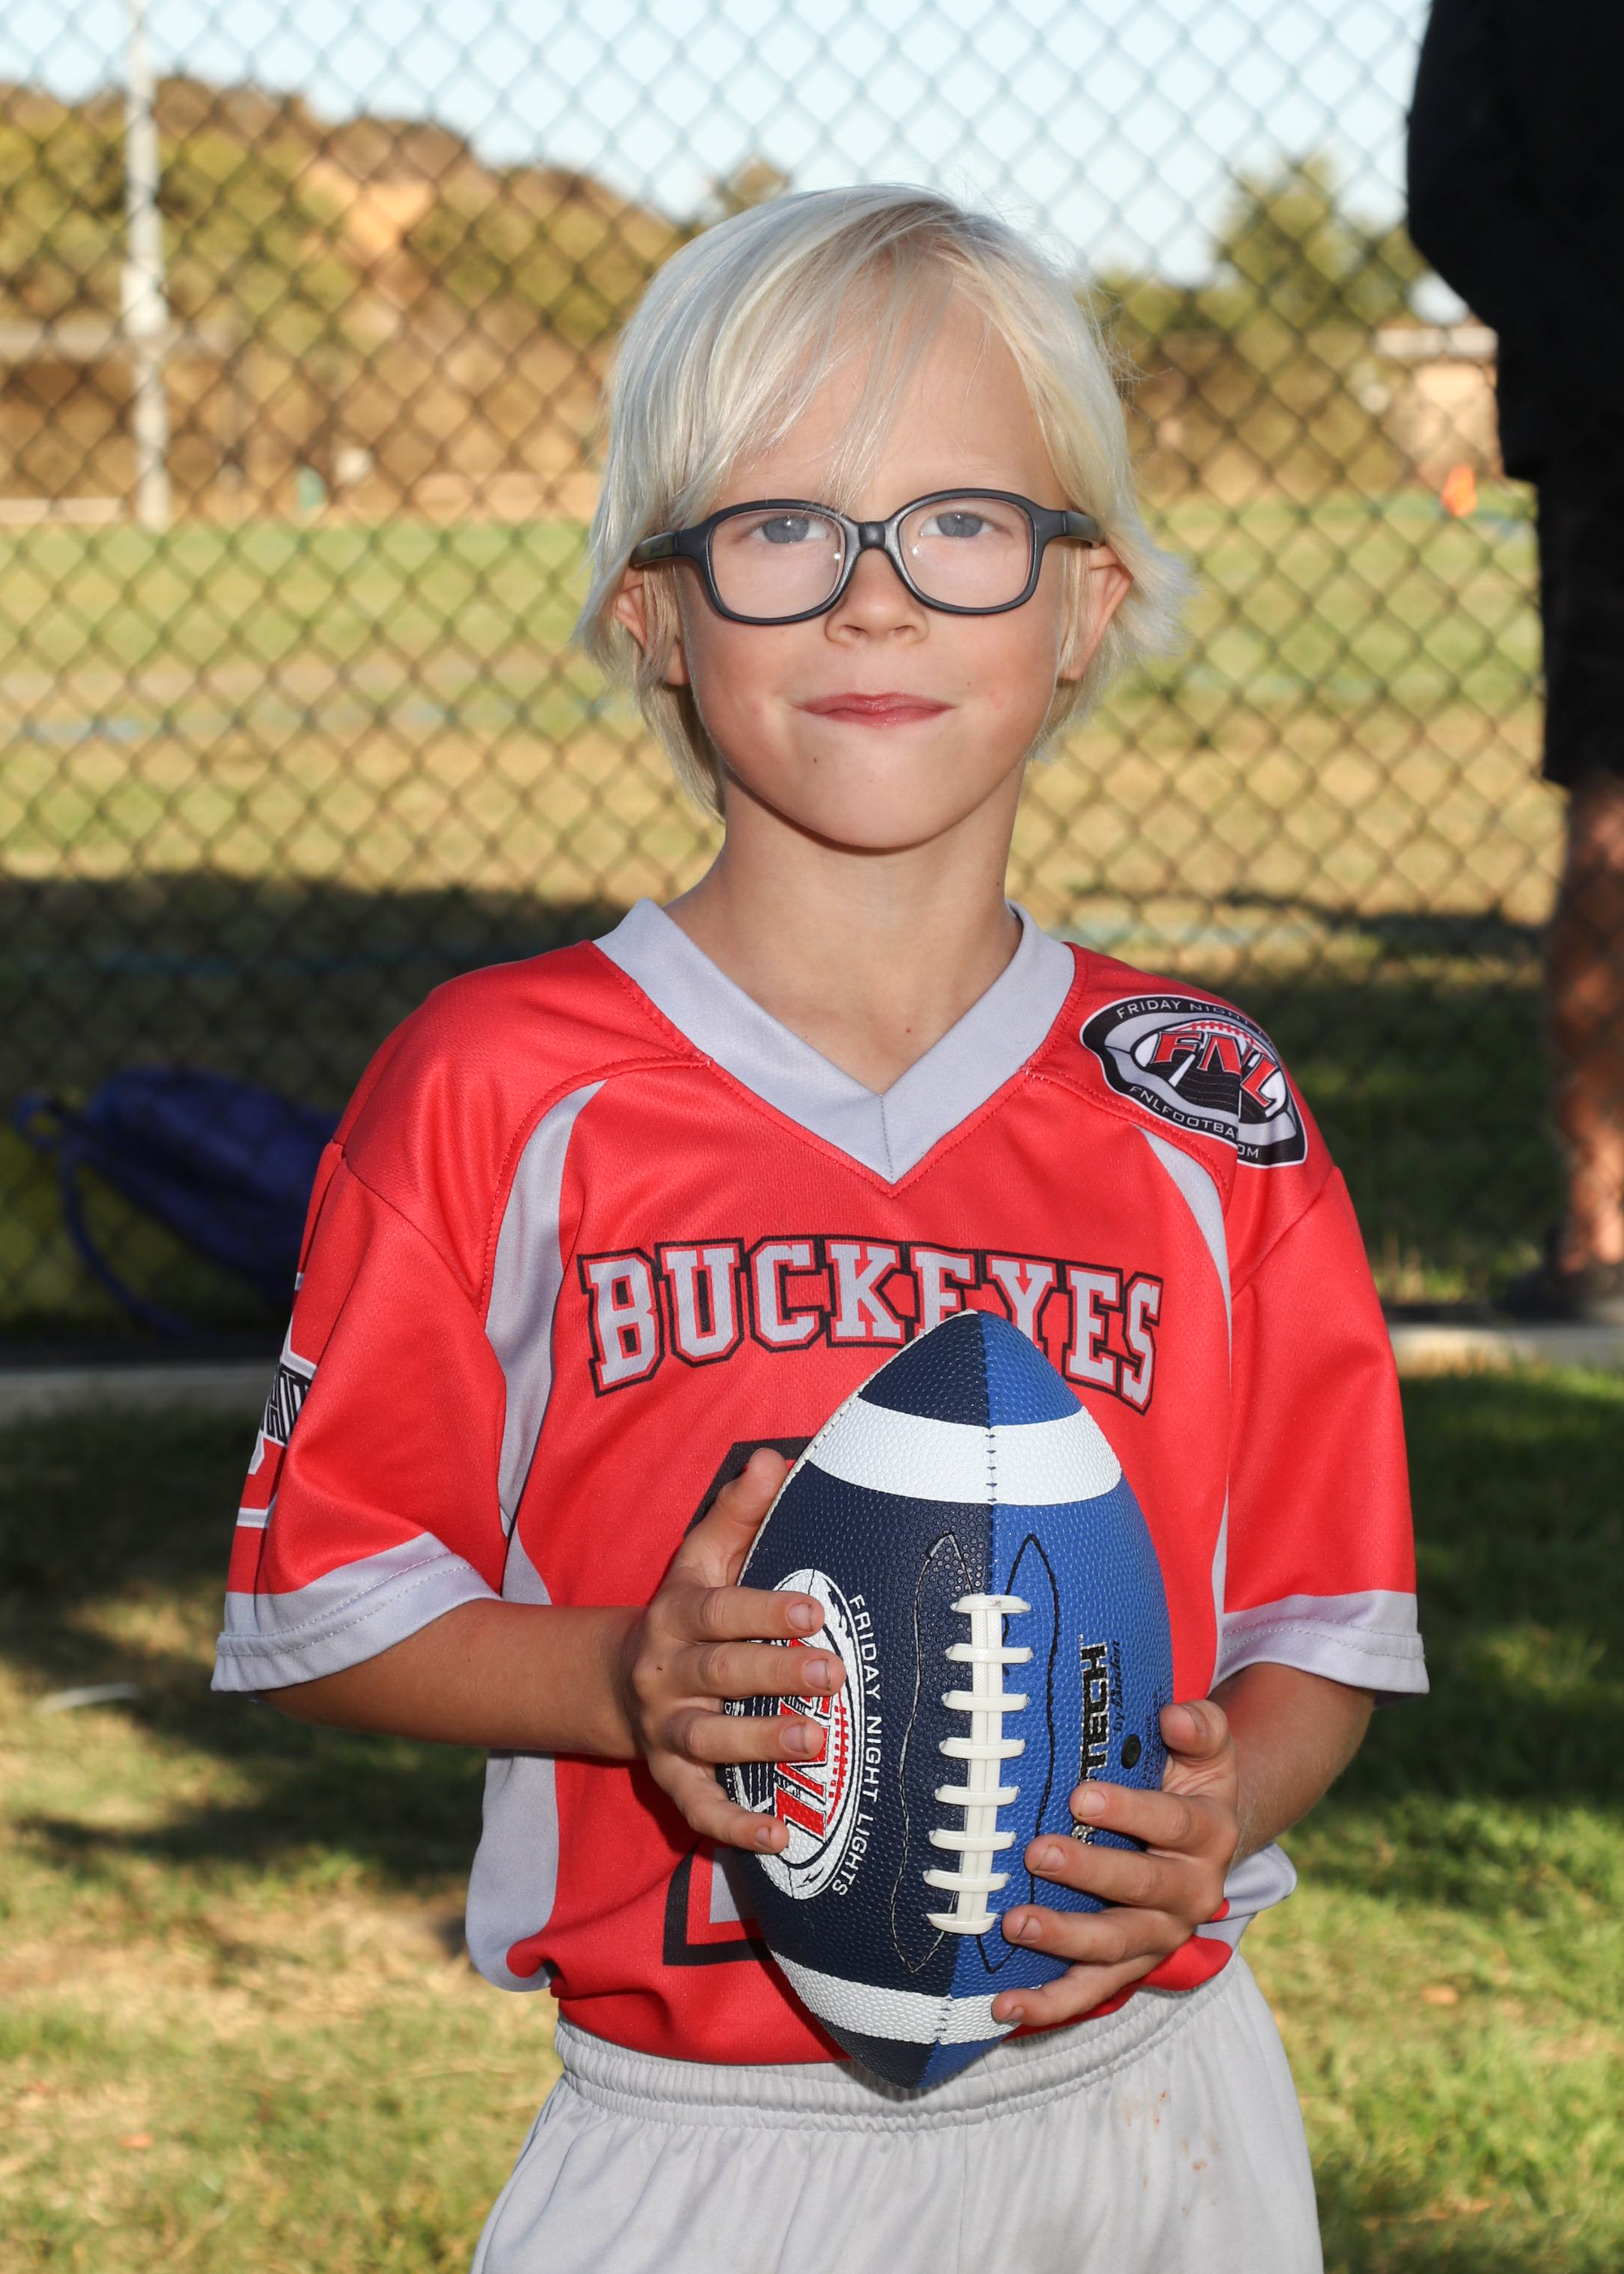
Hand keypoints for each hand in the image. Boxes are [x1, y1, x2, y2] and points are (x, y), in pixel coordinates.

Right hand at [616, 1449, 845, 1851]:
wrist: (621, 1681)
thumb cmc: (688, 1613)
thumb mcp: (702, 1557)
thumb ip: (738, 1512)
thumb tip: (775, 1458)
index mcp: (678, 1614)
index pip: (720, 1611)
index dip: (763, 1611)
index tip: (812, 1610)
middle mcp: (667, 1674)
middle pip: (718, 1674)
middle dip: (774, 1674)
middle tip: (833, 1675)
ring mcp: (666, 1730)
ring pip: (709, 1739)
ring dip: (761, 1742)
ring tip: (816, 1743)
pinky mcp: (671, 1778)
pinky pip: (699, 1807)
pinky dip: (734, 1825)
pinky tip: (778, 1835)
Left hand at [990, 1697, 1239, 2028]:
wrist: (1205, 1841)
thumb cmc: (1188, 1781)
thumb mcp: (1206, 1748)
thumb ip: (1199, 1727)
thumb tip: (1174, 1717)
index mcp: (1210, 1834)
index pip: (1171, 1822)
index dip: (1128, 1810)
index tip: (1080, 1794)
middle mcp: (1192, 1891)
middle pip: (1141, 1887)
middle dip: (1089, 1872)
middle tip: (1038, 1852)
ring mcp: (1161, 1936)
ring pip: (1116, 1947)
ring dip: (1065, 1938)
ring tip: (1015, 1924)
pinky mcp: (1132, 1966)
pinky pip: (1093, 1991)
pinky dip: (1050, 2004)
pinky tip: (1004, 2006)